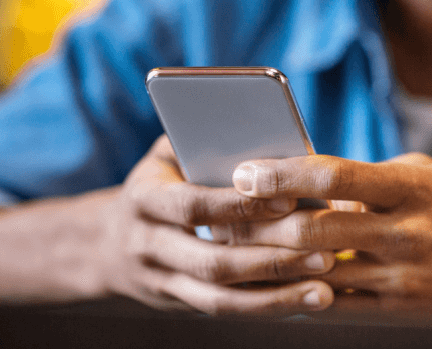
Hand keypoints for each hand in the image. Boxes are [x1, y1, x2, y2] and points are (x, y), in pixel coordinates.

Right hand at [97, 136, 336, 314]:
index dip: (238, 206)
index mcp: (144, 198)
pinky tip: (307, 302)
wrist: (107, 242)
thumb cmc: (161, 179)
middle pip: (211, 263)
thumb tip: (258, 119)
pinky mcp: (180, 304)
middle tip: (323, 252)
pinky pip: (225, 312)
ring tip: (324, 290)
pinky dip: (267, 308)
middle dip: (270, 260)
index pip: (192, 206)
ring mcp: (161, 282)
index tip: (287, 200)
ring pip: (220, 300)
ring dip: (276, 296)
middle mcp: (148, 246)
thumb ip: (204, 139)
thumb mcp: (168, 152)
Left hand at [230, 153, 431, 325]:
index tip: (245, 169)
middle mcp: (404, 233)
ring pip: (317, 271)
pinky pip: (334, 305)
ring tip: (234, 247)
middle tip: (222, 212)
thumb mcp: (427, 180)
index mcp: (411, 189)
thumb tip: (307, 182)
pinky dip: (298, 292)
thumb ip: (371, 179)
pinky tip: (271, 281)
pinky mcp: (398, 311)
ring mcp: (401, 278)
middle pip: (315, 227)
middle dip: (262, 221)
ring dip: (270, 260)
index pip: (336, 174)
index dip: (284, 172)